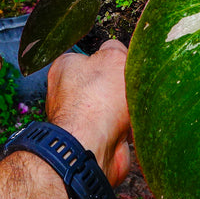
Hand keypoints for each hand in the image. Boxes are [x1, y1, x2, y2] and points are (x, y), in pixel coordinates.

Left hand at [46, 40, 130, 184]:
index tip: (124, 62)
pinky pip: (120, 130)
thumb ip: (117, 49)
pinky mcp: (95, 140)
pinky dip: (130, 129)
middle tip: (133, 86)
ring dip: (129, 108)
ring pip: (116, 107)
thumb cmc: (97, 102)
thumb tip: (120, 52)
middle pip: (106, 83)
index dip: (112, 57)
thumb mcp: (113, 57)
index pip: (91, 55)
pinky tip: (133, 127)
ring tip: (133, 109)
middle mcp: (69, 94)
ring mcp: (81, 119)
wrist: (93, 149)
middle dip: (123, 86)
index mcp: (66, 67)